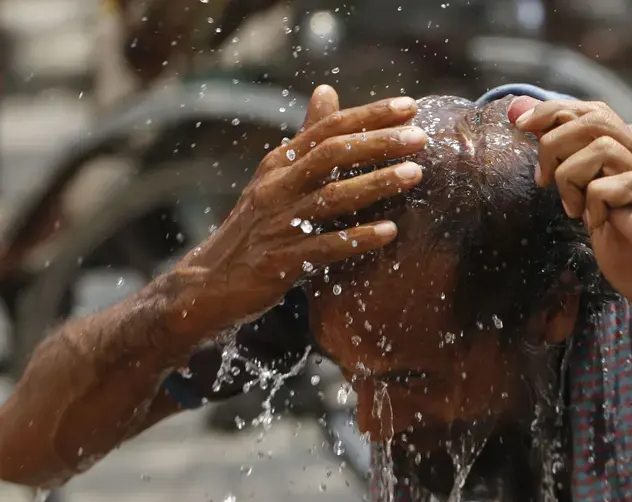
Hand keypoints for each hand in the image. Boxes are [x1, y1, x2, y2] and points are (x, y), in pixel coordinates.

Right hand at [178, 85, 426, 328]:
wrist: (211, 282)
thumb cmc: (256, 226)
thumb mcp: (277, 177)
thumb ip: (307, 137)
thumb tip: (326, 90)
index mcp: (280, 164)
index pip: (328, 128)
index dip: (369, 115)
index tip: (410, 107)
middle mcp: (278, 187)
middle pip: (332, 155)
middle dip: (378, 143)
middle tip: (420, 138)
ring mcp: (278, 224)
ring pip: (332, 198)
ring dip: (376, 184)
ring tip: (415, 175)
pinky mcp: (280, 262)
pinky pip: (324, 248)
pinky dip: (357, 238)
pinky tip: (389, 231)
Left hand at [509, 97, 631, 325]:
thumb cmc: (628, 254)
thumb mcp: (590, 206)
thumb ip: (566, 169)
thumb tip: (523, 120)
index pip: (597, 113)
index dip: (556, 111)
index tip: (521, 124)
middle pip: (598, 121)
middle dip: (556, 142)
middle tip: (543, 178)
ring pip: (604, 148)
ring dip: (572, 175)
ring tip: (571, 208)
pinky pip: (618, 185)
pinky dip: (595, 201)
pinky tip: (594, 224)